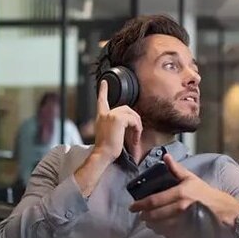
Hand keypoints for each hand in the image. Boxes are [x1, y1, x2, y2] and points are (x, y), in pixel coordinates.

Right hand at [73, 80, 143, 197]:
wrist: (102, 154)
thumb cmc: (105, 150)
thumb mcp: (108, 135)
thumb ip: (115, 127)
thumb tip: (128, 125)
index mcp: (101, 117)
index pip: (101, 101)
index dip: (103, 91)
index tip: (104, 83)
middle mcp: (105, 114)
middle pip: (126, 109)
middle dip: (134, 120)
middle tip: (136, 134)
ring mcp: (112, 115)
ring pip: (131, 114)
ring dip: (137, 126)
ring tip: (136, 138)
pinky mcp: (119, 119)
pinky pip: (134, 120)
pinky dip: (137, 129)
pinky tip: (135, 137)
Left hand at [129, 153, 238, 237]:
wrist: (223, 210)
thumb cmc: (206, 194)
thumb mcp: (191, 178)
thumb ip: (176, 169)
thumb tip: (166, 156)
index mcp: (179, 193)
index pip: (154, 200)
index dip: (140, 205)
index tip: (132, 207)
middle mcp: (180, 207)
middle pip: (154, 215)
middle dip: (144, 216)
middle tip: (140, 215)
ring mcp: (183, 221)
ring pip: (160, 226)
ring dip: (151, 225)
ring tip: (149, 222)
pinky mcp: (187, 231)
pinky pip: (169, 234)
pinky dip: (162, 232)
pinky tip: (161, 229)